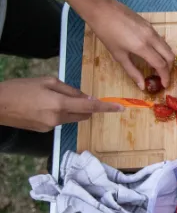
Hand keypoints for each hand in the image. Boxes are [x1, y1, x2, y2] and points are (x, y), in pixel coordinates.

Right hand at [0, 77, 123, 131]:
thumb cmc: (21, 88)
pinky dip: (59, 113)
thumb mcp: (47, 82)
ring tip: (51, 98)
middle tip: (77, 96)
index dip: (106, 108)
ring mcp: (50, 127)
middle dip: (86, 107)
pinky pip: (60, 121)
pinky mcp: (44, 131)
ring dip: (72, 109)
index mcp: (59, 104)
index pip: (90, 108)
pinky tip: (43, 105)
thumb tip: (87, 98)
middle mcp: (57, 119)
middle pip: (83, 114)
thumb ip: (70, 90)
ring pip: (72, 118)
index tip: (120, 108)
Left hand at [83, 0, 174, 89]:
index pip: (161, 65)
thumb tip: (142, 86)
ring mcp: (152, 30)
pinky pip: (161, 40)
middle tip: (162, 76)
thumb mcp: (118, 55)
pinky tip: (152, 53)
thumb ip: (132, 71)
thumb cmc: (107, 34)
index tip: (165, 85)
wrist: (103, 10)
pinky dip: (161, 50)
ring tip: (157, 66)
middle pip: (170, 56)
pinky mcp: (150, 25)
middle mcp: (152, 38)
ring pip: (167, 47)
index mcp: (142, 47)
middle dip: (169, 68)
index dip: (165, 76)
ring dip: (166, 58)